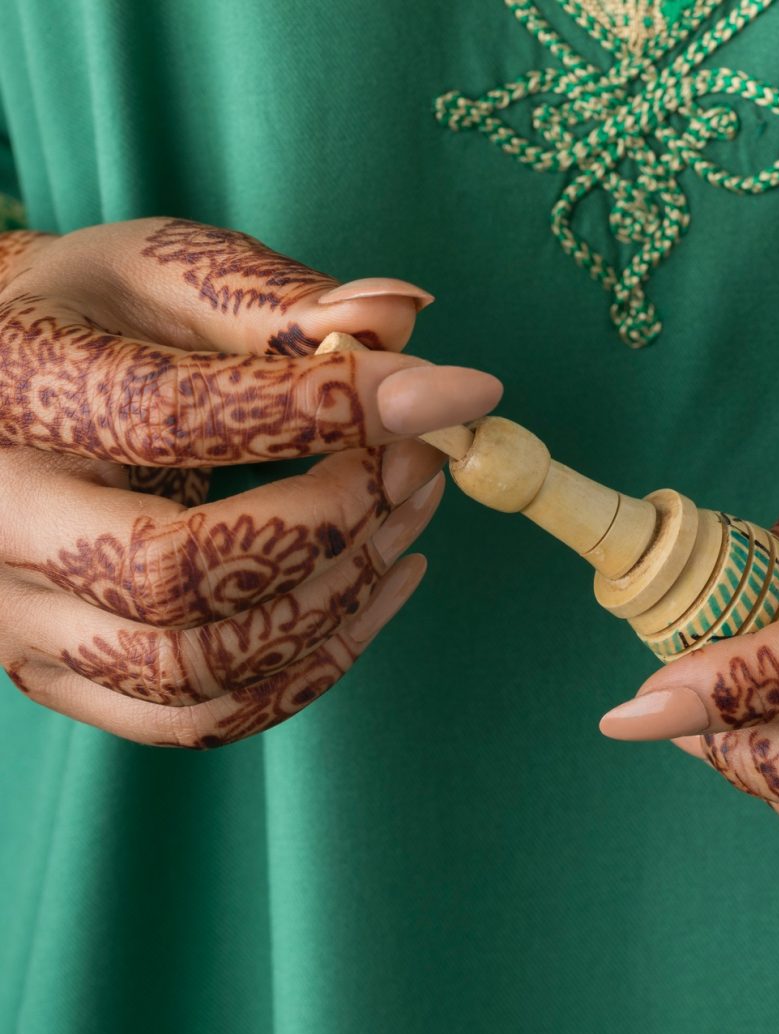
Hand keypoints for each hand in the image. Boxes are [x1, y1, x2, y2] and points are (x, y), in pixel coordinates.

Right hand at [0, 218, 501, 746]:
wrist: (11, 403)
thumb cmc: (94, 323)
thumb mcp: (161, 273)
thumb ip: (269, 298)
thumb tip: (397, 318)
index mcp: (12, 392)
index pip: (172, 418)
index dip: (323, 407)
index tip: (438, 396)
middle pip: (175, 574)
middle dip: (329, 523)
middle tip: (416, 462)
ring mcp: (22, 619)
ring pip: (198, 666)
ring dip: (337, 600)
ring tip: (410, 517)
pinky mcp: (64, 677)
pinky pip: (203, 717)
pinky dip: (313, 665)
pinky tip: (382, 583)